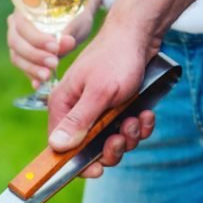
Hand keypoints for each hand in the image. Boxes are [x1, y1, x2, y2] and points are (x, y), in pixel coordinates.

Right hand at [6, 9, 93, 88]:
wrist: (76, 18)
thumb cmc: (76, 13)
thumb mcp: (78, 19)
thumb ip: (71, 29)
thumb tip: (65, 41)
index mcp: (24, 9)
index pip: (23, 25)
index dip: (36, 38)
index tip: (54, 47)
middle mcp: (15, 25)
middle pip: (16, 43)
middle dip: (34, 56)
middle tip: (54, 63)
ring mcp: (17, 41)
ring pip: (16, 57)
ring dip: (31, 68)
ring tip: (48, 76)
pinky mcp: (23, 57)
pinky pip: (22, 67)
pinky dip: (31, 76)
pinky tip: (38, 85)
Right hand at [46, 20, 160, 176]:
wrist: (140, 34)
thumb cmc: (117, 59)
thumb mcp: (99, 93)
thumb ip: (79, 121)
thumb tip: (56, 146)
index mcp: (63, 106)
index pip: (61, 147)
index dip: (78, 162)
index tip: (98, 169)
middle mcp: (77, 111)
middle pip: (89, 149)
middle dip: (112, 147)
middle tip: (123, 134)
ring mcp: (98, 110)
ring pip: (112, 140)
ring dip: (129, 134)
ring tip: (137, 116)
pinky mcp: (116, 108)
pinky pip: (127, 129)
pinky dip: (139, 125)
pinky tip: (146, 113)